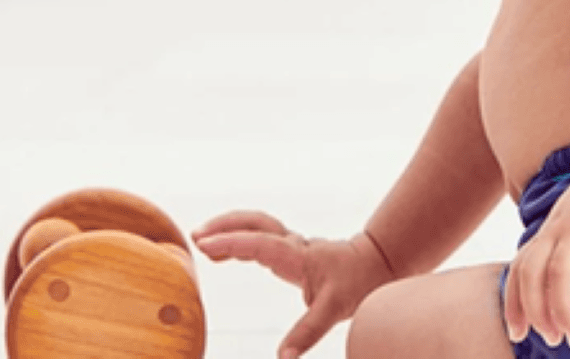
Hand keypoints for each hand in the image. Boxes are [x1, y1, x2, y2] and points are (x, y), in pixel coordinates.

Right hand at [191, 210, 395, 358]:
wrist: (372, 264)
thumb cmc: (355, 283)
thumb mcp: (333, 310)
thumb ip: (307, 332)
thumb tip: (283, 358)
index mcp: (298, 256)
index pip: (260, 244)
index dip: (232, 243)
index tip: (205, 246)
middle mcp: (291, 244)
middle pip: (254, 223)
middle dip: (225, 227)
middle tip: (196, 238)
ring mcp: (290, 243)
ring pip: (255, 225)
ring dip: (228, 228)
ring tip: (200, 242)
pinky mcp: (289, 248)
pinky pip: (258, 236)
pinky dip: (238, 239)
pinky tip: (223, 254)